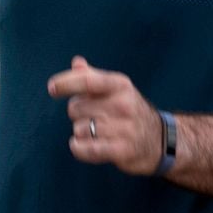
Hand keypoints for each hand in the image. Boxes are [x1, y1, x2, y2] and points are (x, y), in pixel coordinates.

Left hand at [47, 56, 161, 175]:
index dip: (66, 83)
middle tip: (93, 116)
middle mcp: (123, 104)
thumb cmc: (130, 110)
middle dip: (77, 113)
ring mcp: (124, 128)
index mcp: (120, 85)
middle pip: (76, 107)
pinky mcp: (122, 150)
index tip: (52, 88)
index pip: (88, 80)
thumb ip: (93, 76)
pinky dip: (78, 148)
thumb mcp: (117, 89)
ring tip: (96, 132)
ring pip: (79, 129)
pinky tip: (80, 145)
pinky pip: (87, 149)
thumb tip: (76, 63)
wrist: (160, 140)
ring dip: (80, 132)